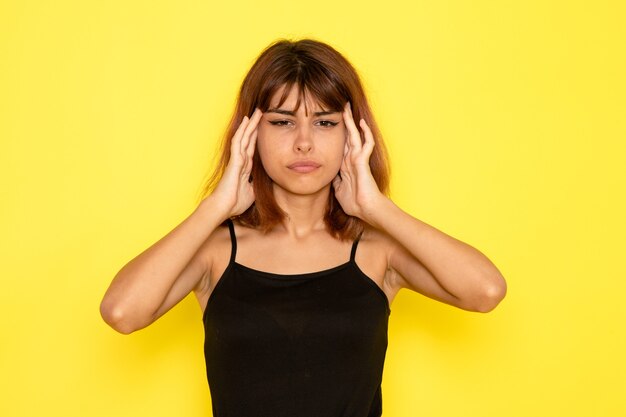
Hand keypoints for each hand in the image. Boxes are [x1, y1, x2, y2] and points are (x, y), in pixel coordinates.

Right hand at [210, 108, 261, 217]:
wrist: (224, 207)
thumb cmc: (235, 202)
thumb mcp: (252, 192)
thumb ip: (256, 184)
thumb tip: (264, 183)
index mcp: (246, 168)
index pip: (253, 148)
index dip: (258, 137)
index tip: (264, 127)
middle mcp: (241, 160)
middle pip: (249, 139)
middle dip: (255, 126)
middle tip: (261, 112)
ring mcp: (237, 159)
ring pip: (244, 137)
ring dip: (250, 124)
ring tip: (256, 112)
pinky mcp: (234, 160)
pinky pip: (238, 142)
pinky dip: (242, 131)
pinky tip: (246, 121)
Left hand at [332, 102, 384, 223]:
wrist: (365, 209)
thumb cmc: (354, 202)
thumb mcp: (338, 189)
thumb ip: (334, 180)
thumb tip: (329, 175)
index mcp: (345, 165)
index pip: (340, 145)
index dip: (336, 134)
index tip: (329, 123)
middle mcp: (351, 159)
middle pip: (346, 136)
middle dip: (343, 122)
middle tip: (340, 107)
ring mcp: (357, 159)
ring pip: (354, 135)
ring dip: (351, 122)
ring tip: (347, 107)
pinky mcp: (362, 161)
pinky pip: (365, 143)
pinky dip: (365, 132)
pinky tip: (361, 122)